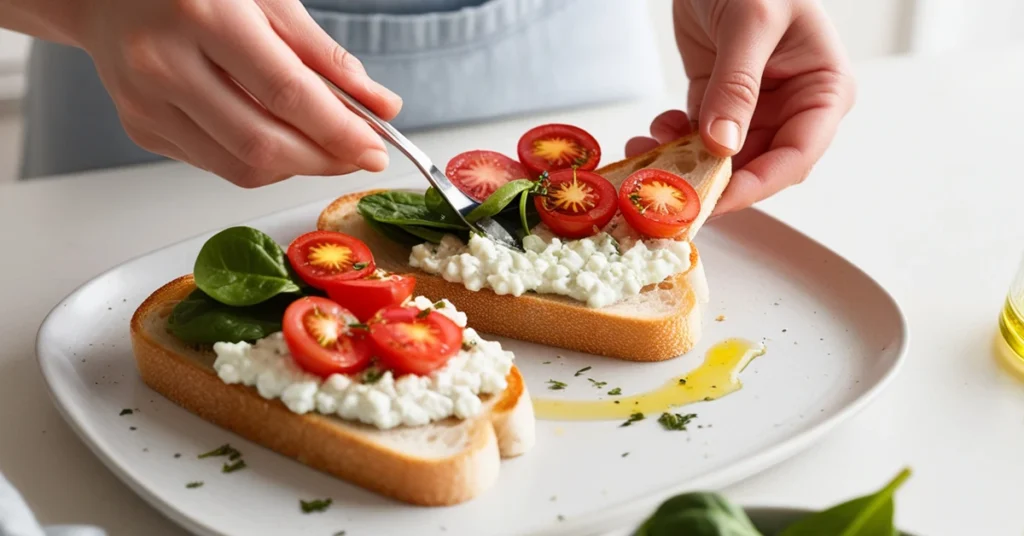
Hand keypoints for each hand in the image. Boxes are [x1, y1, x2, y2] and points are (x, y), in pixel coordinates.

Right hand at [78, 0, 401, 186]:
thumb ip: (325, 55)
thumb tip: (380, 105)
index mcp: (203, 14)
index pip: (287, 93)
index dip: (339, 131)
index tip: (376, 148)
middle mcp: (164, 62)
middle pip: (263, 144)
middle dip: (324, 159)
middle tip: (358, 154)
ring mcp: (147, 102)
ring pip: (241, 166)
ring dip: (296, 166)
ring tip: (322, 144)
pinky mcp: (142, 128)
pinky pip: (217, 164)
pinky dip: (259, 160)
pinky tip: (274, 134)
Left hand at [626, 0, 855, 215]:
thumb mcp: (752, 22)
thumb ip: (736, 85)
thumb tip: (721, 145)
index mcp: (823, 89)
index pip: (796, 155)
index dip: (757, 185)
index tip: (716, 199)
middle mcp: (793, 105)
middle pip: (757, 166)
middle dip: (713, 181)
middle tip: (671, 194)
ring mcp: (754, 107)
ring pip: (721, 159)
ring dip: (685, 166)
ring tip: (648, 164)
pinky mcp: (717, 100)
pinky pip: (695, 138)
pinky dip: (672, 144)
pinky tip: (651, 136)